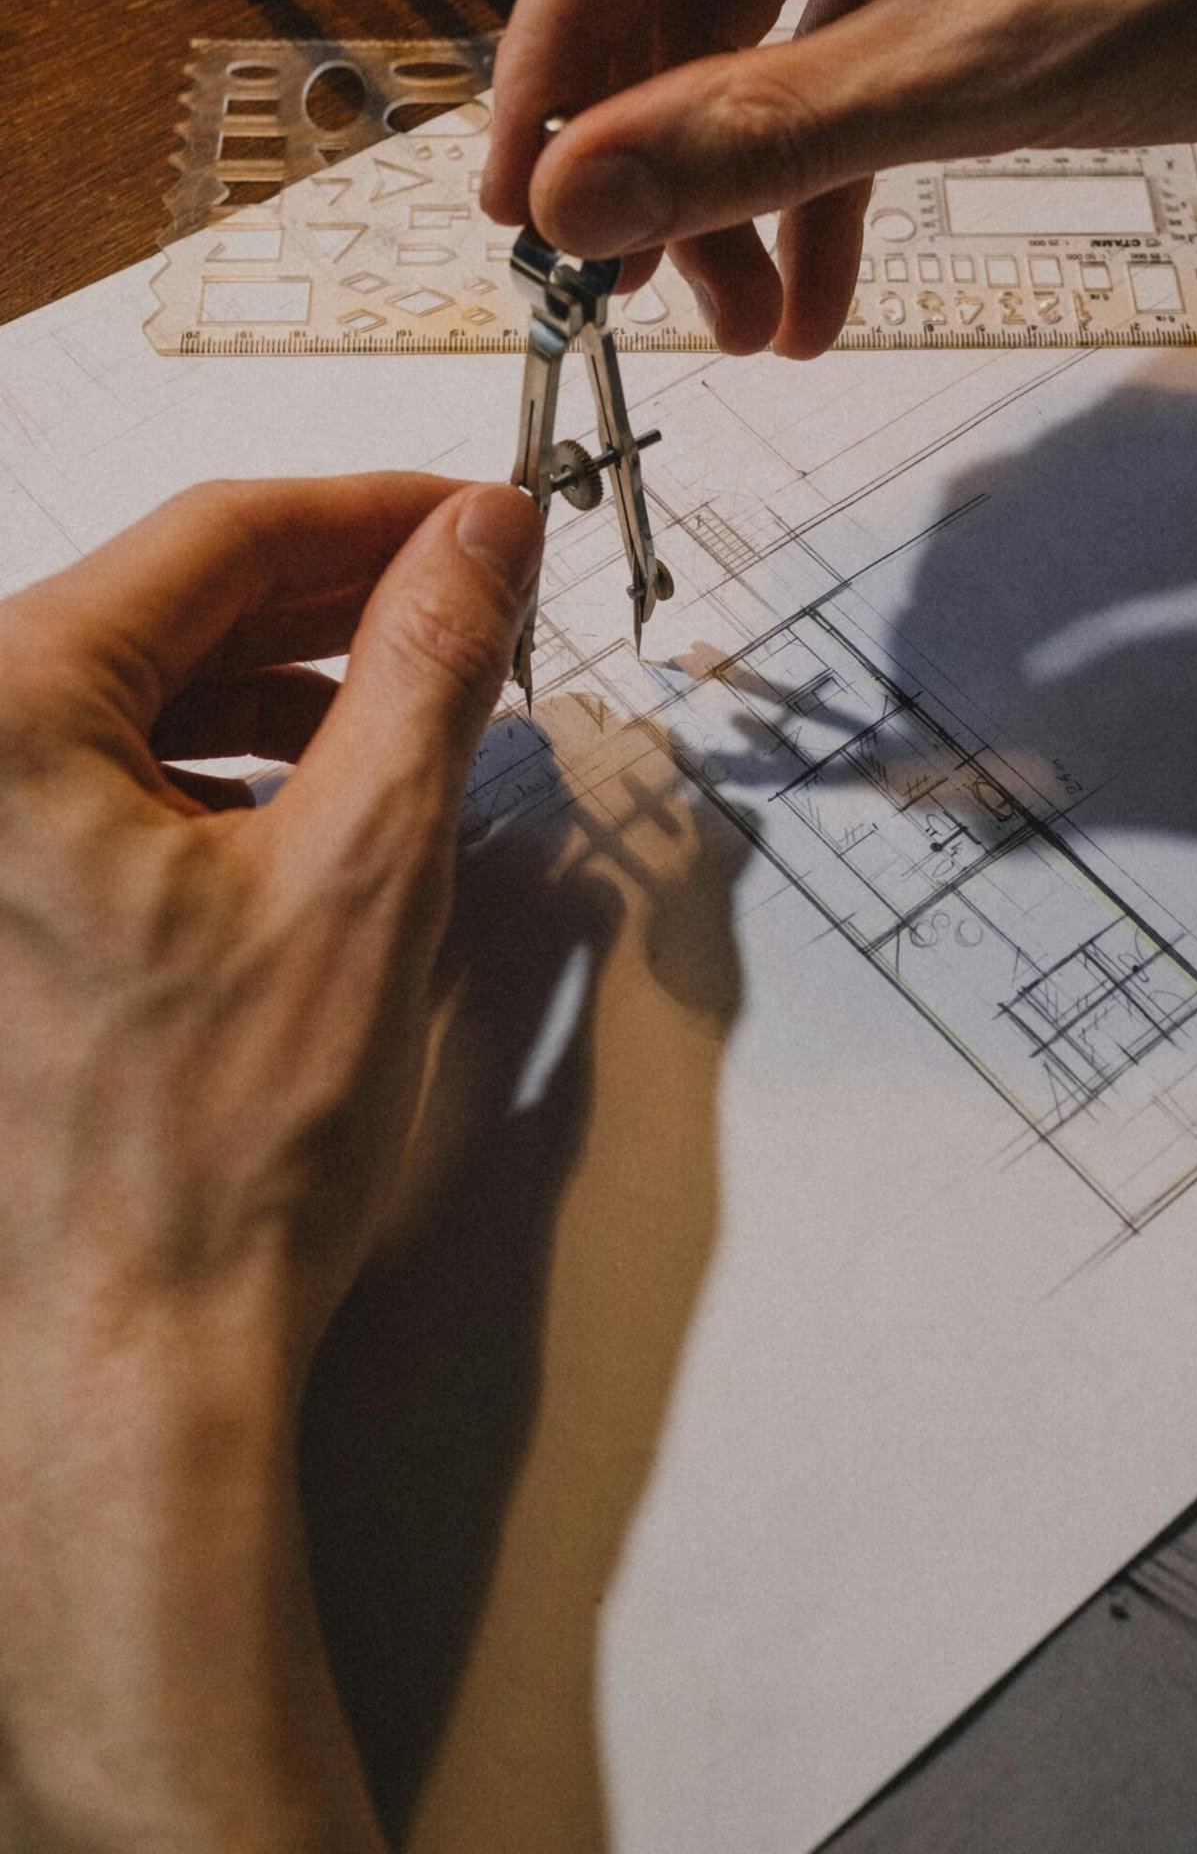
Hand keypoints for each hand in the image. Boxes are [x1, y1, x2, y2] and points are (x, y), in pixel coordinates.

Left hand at [0, 474, 540, 1848]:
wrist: (137, 1353)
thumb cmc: (223, 1148)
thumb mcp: (367, 865)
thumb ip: (431, 665)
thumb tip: (481, 535)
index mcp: (2, 715)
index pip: (217, 535)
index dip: (377, 511)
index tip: (479, 514)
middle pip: (170, 603)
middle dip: (337, 592)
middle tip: (471, 593)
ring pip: (138, 684)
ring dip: (286, 677)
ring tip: (414, 700)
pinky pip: (101, 769)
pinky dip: (220, 756)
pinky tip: (315, 786)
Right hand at [483, 0, 1196, 357]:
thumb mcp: (989, 68)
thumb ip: (771, 130)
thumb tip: (585, 192)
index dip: (553, 47)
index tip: (515, 192)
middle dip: (651, 131)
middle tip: (620, 274)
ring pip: (736, 11)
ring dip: (729, 171)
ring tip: (735, 315)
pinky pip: (818, 35)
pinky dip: (808, 158)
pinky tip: (801, 285)